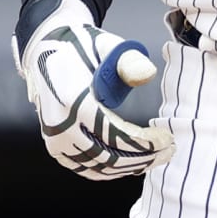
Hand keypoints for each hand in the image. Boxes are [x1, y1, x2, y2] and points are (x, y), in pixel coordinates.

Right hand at [13, 0, 173, 179]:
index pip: (114, 134)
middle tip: (169, 150)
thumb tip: (147, 75)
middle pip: (107, 156)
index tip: (168, 138)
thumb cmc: (84, 47)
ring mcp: (54, 137)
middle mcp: (59, 125)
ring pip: (96, 167)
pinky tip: (130, 165)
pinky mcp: (54, 144)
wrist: (47, 49)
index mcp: (73, 101)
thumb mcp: (109, 46)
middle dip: (142, 158)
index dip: (144, 142)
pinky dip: (108, 171)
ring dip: (128, 168)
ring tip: (156, 158)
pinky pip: (82, 167)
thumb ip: (129, 61)